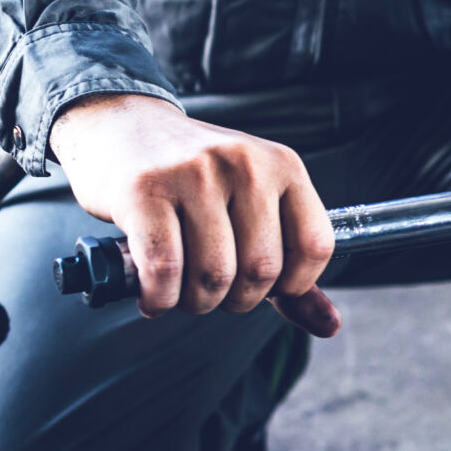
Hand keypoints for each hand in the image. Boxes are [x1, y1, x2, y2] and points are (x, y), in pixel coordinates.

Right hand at [49, 93, 340, 334]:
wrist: (120, 124)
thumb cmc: (193, 177)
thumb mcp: (253, 204)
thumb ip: (292, 264)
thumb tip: (330, 325)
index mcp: (283, 166)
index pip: (315, 247)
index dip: (292, 285)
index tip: (262, 285)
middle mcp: (244, 164)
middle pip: (261, 271)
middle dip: (237, 301)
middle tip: (214, 292)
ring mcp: (194, 173)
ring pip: (214, 275)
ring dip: (196, 302)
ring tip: (183, 292)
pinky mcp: (144, 190)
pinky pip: (164, 270)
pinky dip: (160, 299)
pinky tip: (154, 295)